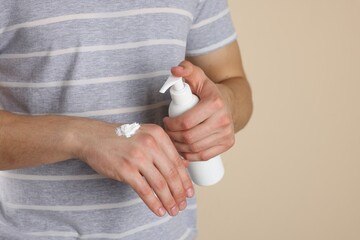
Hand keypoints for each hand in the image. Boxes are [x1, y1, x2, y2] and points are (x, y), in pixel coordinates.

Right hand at [74, 120, 193, 216]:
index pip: (177, 161)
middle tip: (183, 204)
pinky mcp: (125, 169)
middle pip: (171, 174)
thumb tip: (185, 165)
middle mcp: (150, 144)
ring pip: (160, 184)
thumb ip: (164, 149)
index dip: (185, 180)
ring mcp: (137, 157)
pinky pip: (144, 190)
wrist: (92, 137)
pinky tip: (159, 210)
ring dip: (169, 200)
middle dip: (179, 193)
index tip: (189, 192)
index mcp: (158, 134)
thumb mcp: (145, 136)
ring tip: (173, 210)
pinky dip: (153, 203)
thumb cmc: (120, 138)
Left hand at [163, 61, 234, 160]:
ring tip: (173, 139)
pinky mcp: (228, 143)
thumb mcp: (197, 77)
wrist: (230, 102)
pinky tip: (183, 148)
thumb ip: (185, 69)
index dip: (171, 125)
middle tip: (167, 132)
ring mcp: (227, 133)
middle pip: (189, 138)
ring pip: (194, 149)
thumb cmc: (208, 91)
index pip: (185, 122)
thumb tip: (175, 71)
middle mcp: (224, 120)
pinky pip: (203, 156)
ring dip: (178, 147)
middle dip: (172, 137)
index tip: (166, 121)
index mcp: (215, 103)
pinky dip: (189, 155)